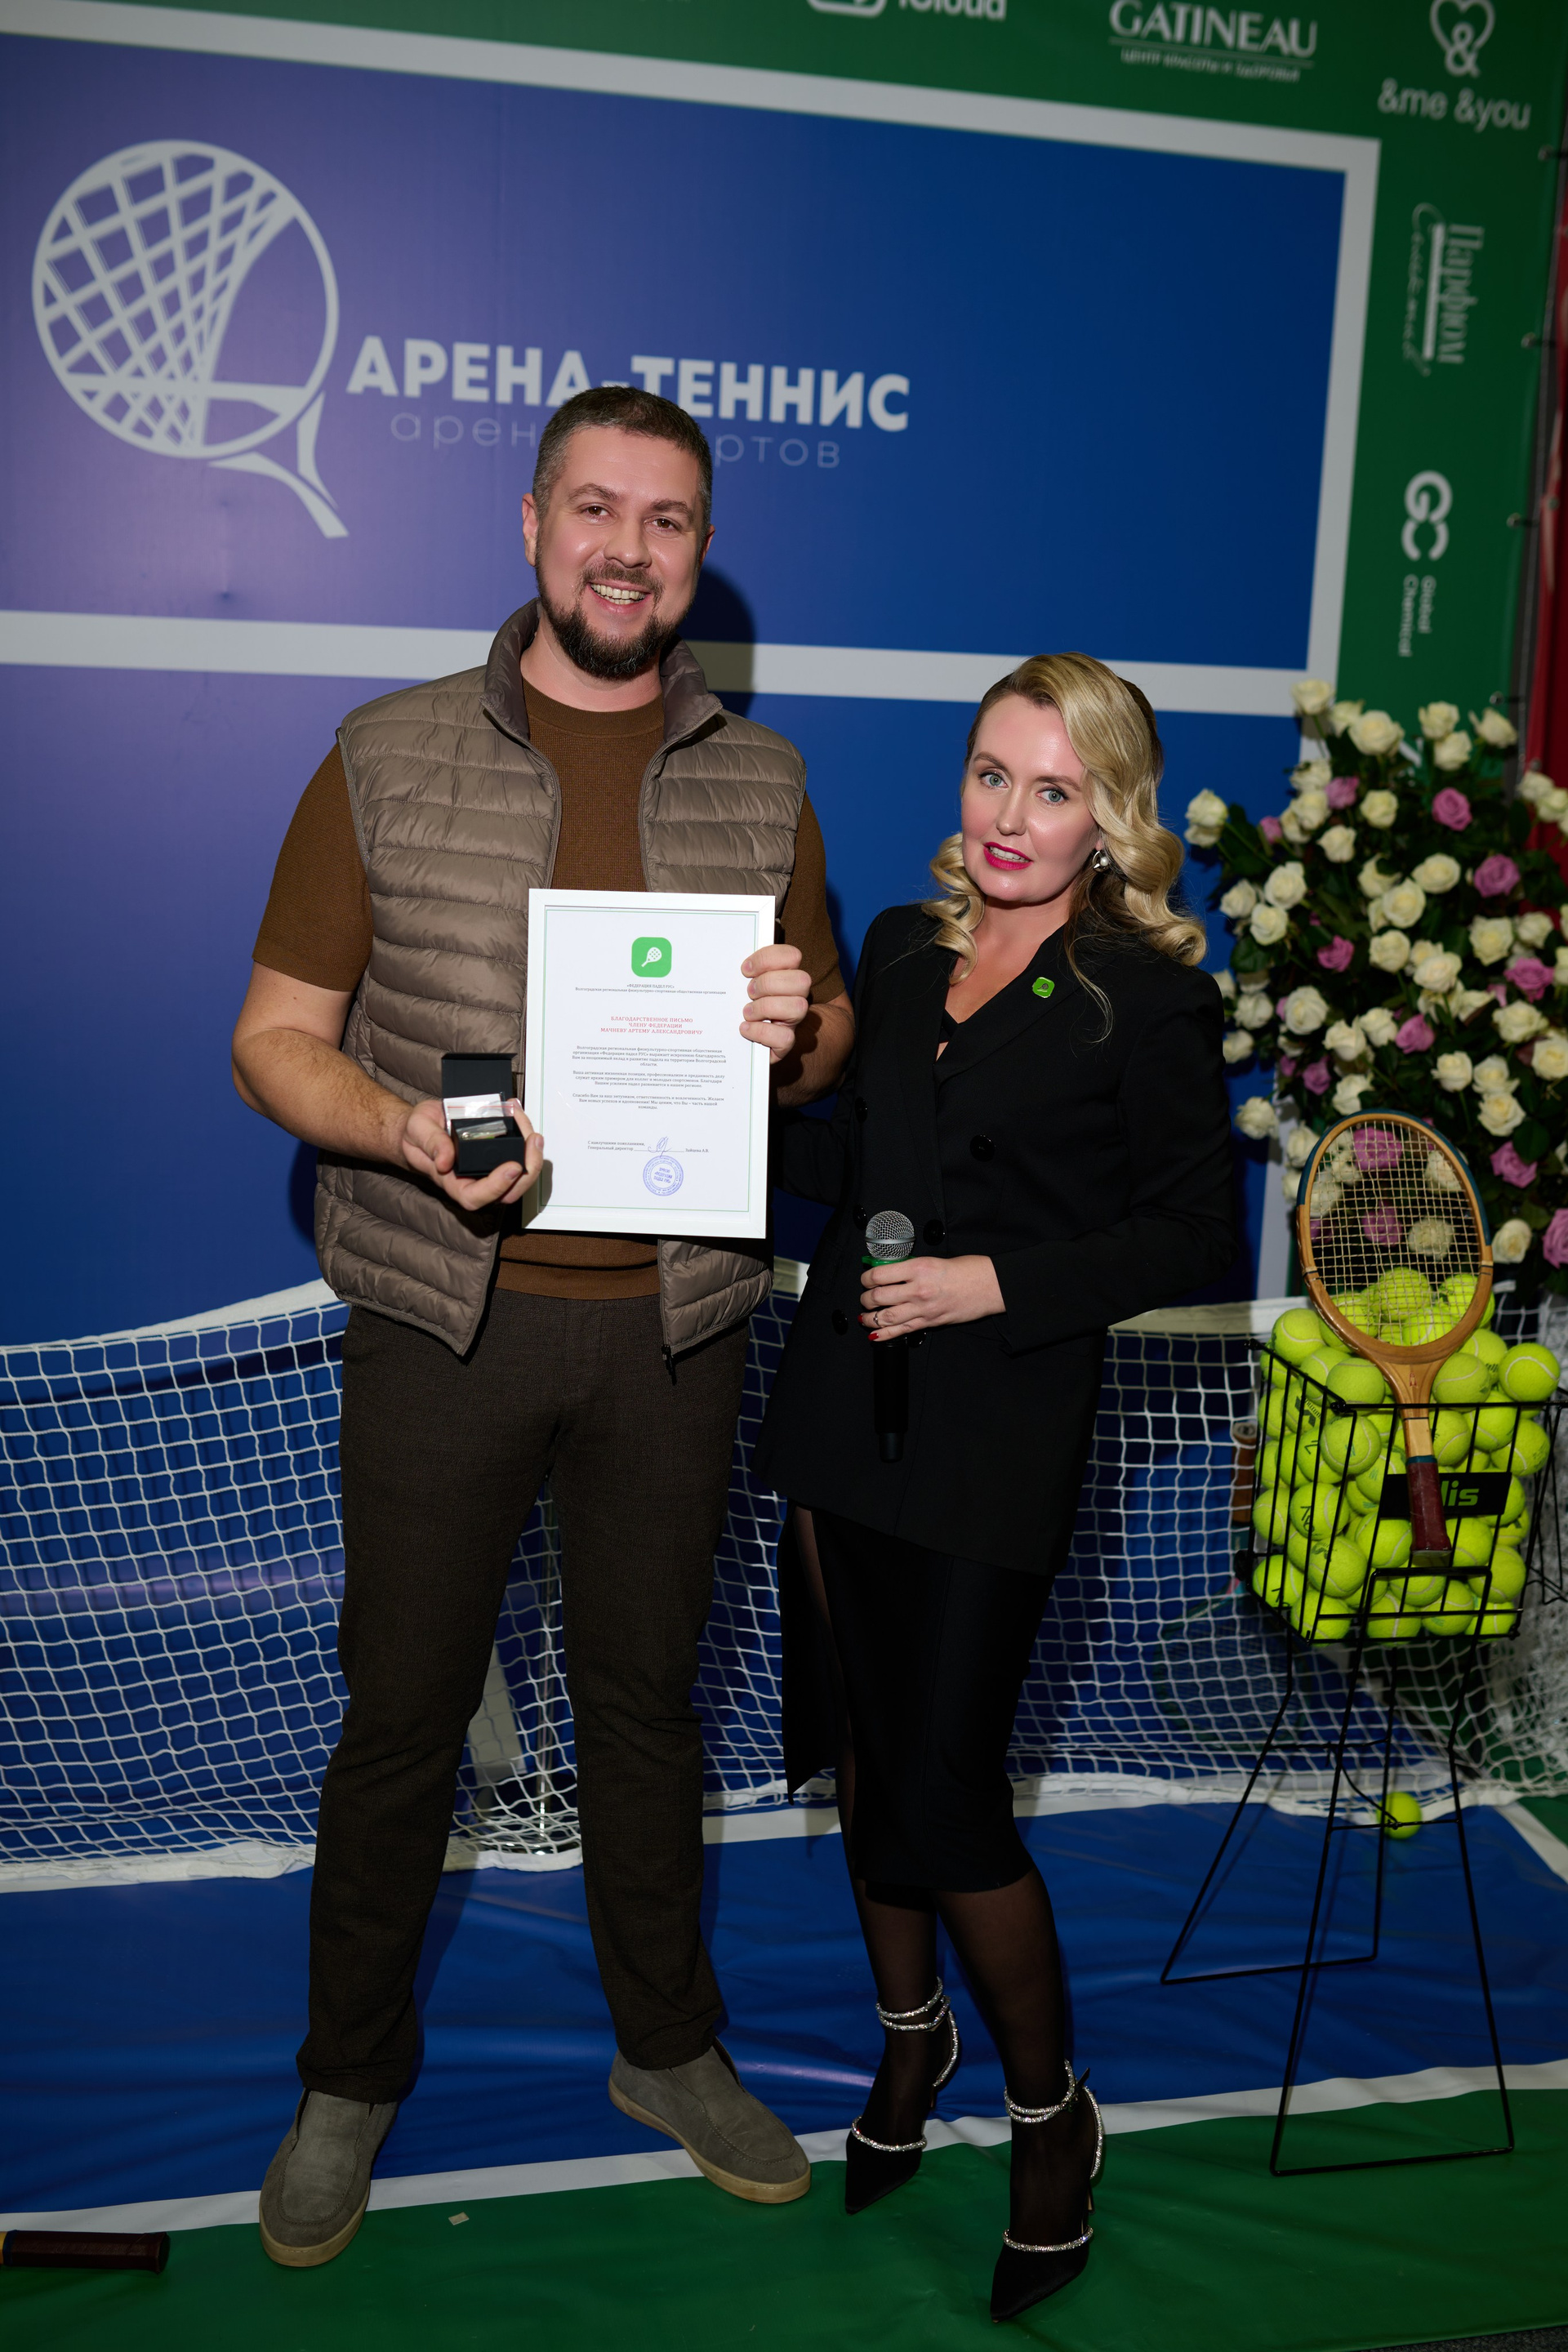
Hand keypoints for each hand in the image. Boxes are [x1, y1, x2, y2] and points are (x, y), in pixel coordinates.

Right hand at [397, 1097, 542, 1210]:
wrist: (423, 1126)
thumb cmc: (418, 1133)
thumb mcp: (417, 1130)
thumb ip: (430, 1144)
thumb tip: (445, 1161)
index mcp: (452, 1182)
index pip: (476, 1197)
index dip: (497, 1187)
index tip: (512, 1167)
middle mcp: (475, 1179)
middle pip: (509, 1190)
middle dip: (528, 1168)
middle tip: (533, 1140)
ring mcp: (488, 1168)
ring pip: (520, 1173)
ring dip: (530, 1150)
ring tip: (523, 1118)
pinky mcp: (497, 1154)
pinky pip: (517, 1152)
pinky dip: (523, 1132)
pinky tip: (516, 1112)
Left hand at [740, 942, 810, 1062]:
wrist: (748, 1041)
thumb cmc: (742, 1005)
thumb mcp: (741, 984)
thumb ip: (741, 973)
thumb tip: (723, 961)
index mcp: (786, 975)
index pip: (792, 956)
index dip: (768, 959)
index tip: (745, 970)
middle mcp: (795, 996)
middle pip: (801, 980)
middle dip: (769, 983)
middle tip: (749, 992)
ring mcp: (793, 1020)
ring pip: (799, 1007)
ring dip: (766, 1007)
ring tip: (747, 1012)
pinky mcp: (786, 1042)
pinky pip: (785, 1037)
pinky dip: (762, 1032)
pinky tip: (746, 1029)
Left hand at [860, 1254, 1004, 1337]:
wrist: (990, 1286)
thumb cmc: (967, 1270)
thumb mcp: (934, 1260)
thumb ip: (911, 1268)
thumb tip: (889, 1273)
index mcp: (918, 1268)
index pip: (879, 1275)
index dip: (866, 1278)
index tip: (865, 1278)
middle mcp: (918, 1289)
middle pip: (878, 1297)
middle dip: (865, 1298)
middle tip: (865, 1296)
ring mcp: (923, 1308)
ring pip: (885, 1317)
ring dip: (869, 1317)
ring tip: (864, 1315)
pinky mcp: (930, 1322)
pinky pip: (902, 1331)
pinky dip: (884, 1334)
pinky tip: (874, 1334)